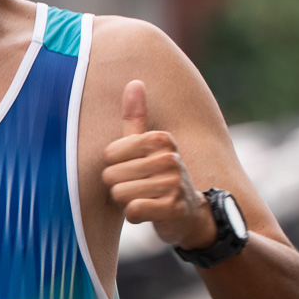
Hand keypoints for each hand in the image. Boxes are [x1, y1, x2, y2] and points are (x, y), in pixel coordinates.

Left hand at [102, 80, 215, 251]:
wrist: (190, 214)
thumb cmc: (160, 178)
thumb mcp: (148, 146)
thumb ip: (137, 117)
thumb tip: (135, 81)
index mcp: (160, 139)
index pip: (109, 154)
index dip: (115, 168)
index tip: (134, 171)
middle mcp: (169, 158)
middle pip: (111, 176)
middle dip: (119, 188)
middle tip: (140, 189)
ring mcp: (174, 184)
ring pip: (120, 194)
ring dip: (127, 202)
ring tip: (146, 200)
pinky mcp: (173, 208)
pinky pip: (133, 211)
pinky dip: (135, 216)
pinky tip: (150, 213)